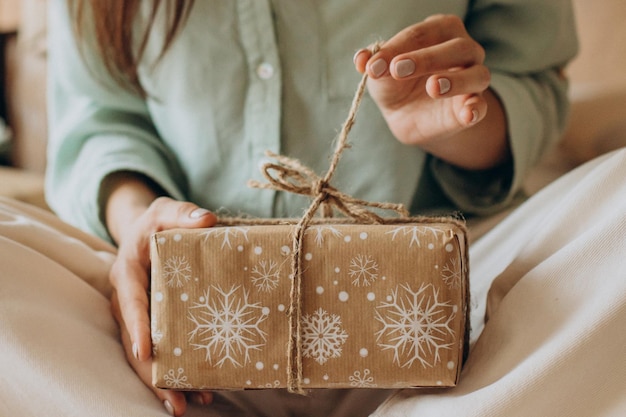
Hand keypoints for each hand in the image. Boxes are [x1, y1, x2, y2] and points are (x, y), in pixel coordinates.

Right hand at [108, 196, 216, 415]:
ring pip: (146, 354)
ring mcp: (139, 316)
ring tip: (185, 407)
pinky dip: (174, 371)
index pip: (131, 303)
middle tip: (173, 402)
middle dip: (152, 374)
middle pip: (135, 342)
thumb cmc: (157, 222)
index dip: (139, 328)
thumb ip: (182, 213)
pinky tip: (199, 391)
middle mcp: (128, 300)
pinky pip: (160, 350)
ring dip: (163, 382)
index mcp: (127, 274)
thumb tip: (207, 219)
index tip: (147, 352)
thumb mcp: (166, 211)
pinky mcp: (152, 323)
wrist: (147, 232)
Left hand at [354, 14, 507, 169]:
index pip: (422, 34)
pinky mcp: (472, 107)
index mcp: (440, 30)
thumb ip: (374, 65)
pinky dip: (475, 109)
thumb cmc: (395, 83)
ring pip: (477, 74)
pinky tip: (466, 114)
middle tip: (398, 70)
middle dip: (427, 58)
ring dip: (456, 80)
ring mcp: (473, 78)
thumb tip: (362, 60)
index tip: (373, 67)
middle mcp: (464, 50)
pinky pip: (481, 107)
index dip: (397, 47)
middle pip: (457, 47)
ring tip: (433, 87)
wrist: (405, 116)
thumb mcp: (380, 74)